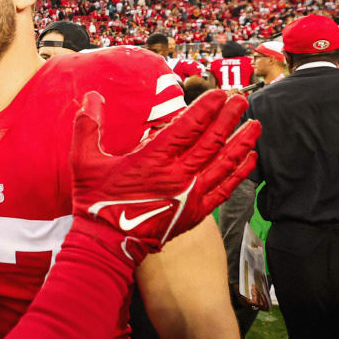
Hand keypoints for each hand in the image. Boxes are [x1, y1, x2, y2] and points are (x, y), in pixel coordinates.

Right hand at [70, 89, 260, 261]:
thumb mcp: (84, 162)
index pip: (187, 126)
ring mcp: (190, 195)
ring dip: (241, 142)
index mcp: (153, 159)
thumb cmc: (96, 203)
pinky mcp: (196, 212)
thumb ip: (88, 127)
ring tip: (254, 125)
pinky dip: (239, 173)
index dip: (205, 108)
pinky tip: (249, 159)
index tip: (218, 93)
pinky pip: (224, 189)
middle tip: (240, 100)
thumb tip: (91, 98)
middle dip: (228, 118)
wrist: (107, 245)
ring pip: (224, 163)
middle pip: (211, 141)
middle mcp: (178, 175)